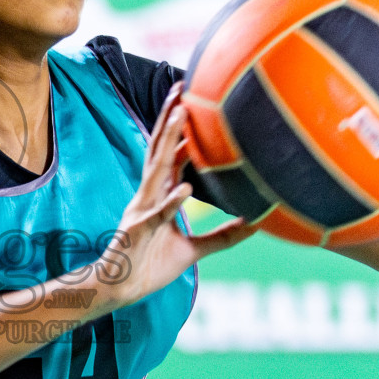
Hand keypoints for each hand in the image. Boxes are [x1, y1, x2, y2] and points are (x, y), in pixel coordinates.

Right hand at [100, 83, 254, 304]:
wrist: (121, 289)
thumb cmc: (152, 266)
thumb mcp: (195, 250)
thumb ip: (224, 236)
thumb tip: (257, 225)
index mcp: (158, 195)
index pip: (169, 154)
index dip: (179, 128)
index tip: (191, 100)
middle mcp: (148, 194)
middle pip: (159, 148)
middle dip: (168, 118)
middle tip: (181, 88)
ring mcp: (142, 210)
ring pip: (157, 170)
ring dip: (169, 143)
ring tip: (181, 117)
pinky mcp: (140, 231)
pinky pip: (159, 214)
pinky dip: (172, 200)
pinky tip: (186, 188)